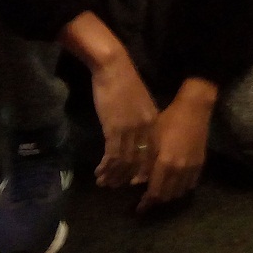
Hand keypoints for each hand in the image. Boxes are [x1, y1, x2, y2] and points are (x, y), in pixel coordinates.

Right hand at [91, 56, 161, 187]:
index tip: (132, 179)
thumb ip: (140, 122)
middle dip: (126, 176)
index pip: (152, 153)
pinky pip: (112, 155)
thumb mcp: (138, 104)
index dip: (142, 169)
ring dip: (113, 174)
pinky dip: (106, 166)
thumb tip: (134, 140)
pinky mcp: (115, 128)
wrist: (113, 66)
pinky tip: (99, 172)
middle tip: (114, 186)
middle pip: (139, 161)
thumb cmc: (123, 82)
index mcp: (153, 121)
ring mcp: (131, 129)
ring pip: (124, 161)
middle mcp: (145, 128)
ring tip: (104, 183)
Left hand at [137, 79, 215, 209]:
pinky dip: (181, 189)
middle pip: (167, 195)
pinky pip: (190, 185)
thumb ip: (144, 163)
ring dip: (168, 196)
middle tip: (147, 201)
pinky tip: (175, 185)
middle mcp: (179, 170)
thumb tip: (135, 182)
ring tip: (159, 193)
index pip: (154, 192)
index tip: (138, 208)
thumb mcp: (152, 138)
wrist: (195, 109)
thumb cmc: (169, 119)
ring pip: (179, 192)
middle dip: (156, 201)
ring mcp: (191, 168)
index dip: (146, 202)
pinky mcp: (200, 164)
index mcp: (165, 163)